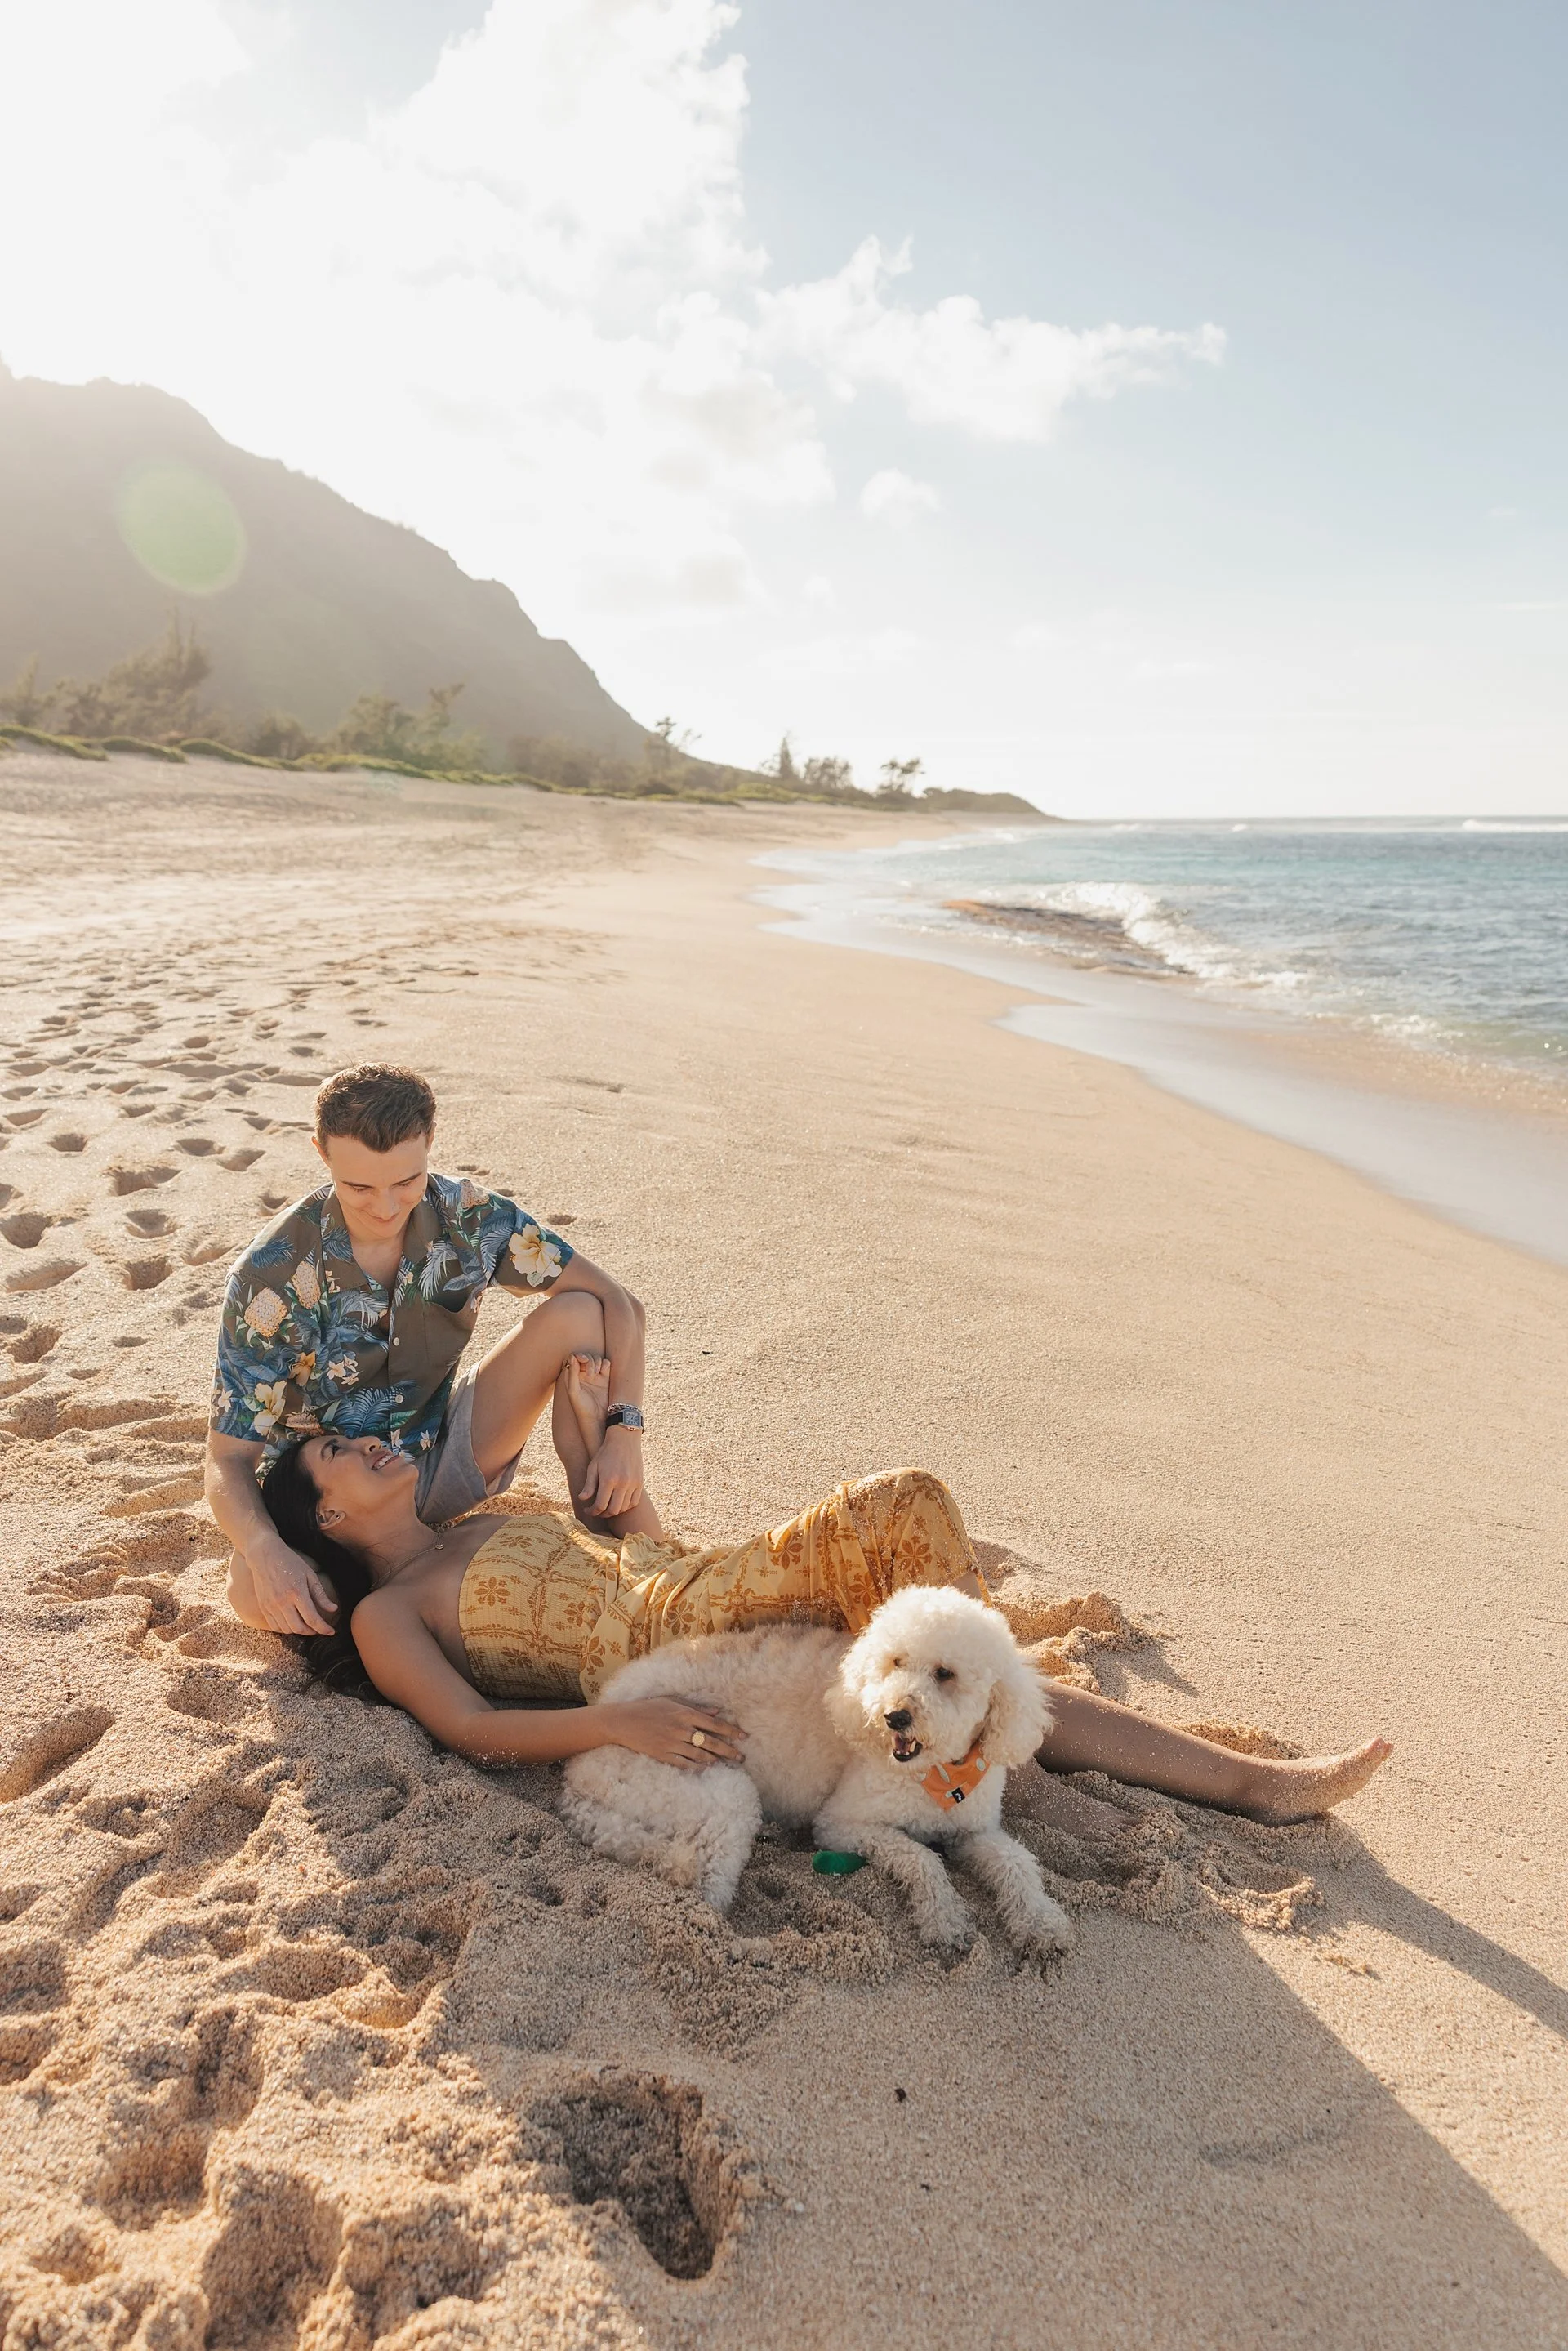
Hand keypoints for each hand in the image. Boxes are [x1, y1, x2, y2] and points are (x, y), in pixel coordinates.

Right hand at [246, 1534, 338, 1637]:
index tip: (331, 1631)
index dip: (323, 1628)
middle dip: (312, 1631)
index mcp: (297, 1592)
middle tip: (319, 1628)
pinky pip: (275, 1626)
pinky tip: (293, 1622)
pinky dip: (286, 1629)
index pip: (312, 1619)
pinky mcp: (263, 1607)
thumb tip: (334, 1609)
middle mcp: (282, 1602)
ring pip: (287, 1629)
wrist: (265, 1556)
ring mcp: (271, 1606)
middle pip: (299, 1628)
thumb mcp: (310, 1575)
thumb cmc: (290, 1562)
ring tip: (307, 1625)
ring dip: (299, 1631)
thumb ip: (321, 1595)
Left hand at [578, 1423, 644, 1519]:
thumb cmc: (605, 1452)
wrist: (624, 1439)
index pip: (600, 1505)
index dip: (592, 1511)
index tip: (588, 1510)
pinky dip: (625, 1506)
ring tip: (606, 1506)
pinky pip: (633, 1502)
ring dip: (614, 1511)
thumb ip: (589, 1485)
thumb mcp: (593, 1466)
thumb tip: (582, 1499)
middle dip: (602, 1514)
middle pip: (613, 1510)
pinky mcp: (640, 1483)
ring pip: (623, 1508)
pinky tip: (618, 1502)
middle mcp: (622, 1483)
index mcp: (608, 1479)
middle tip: (596, 1510)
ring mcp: (633, 1484)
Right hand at [597, 1696, 744, 1770]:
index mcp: (684, 1713)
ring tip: (725, 1763)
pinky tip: (706, 1767)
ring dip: (715, 1760)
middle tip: (741, 1757)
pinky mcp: (663, 1755)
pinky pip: (685, 1764)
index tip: (744, 1737)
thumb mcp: (672, 1701)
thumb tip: (717, 1711)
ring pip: (700, 1755)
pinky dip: (697, 1767)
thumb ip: (696, 1707)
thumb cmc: (648, 1707)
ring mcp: (672, 1743)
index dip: (731, 1731)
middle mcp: (681, 1729)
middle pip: (711, 1742)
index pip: (714, 1724)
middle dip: (729, 1750)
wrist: (623, 1722)